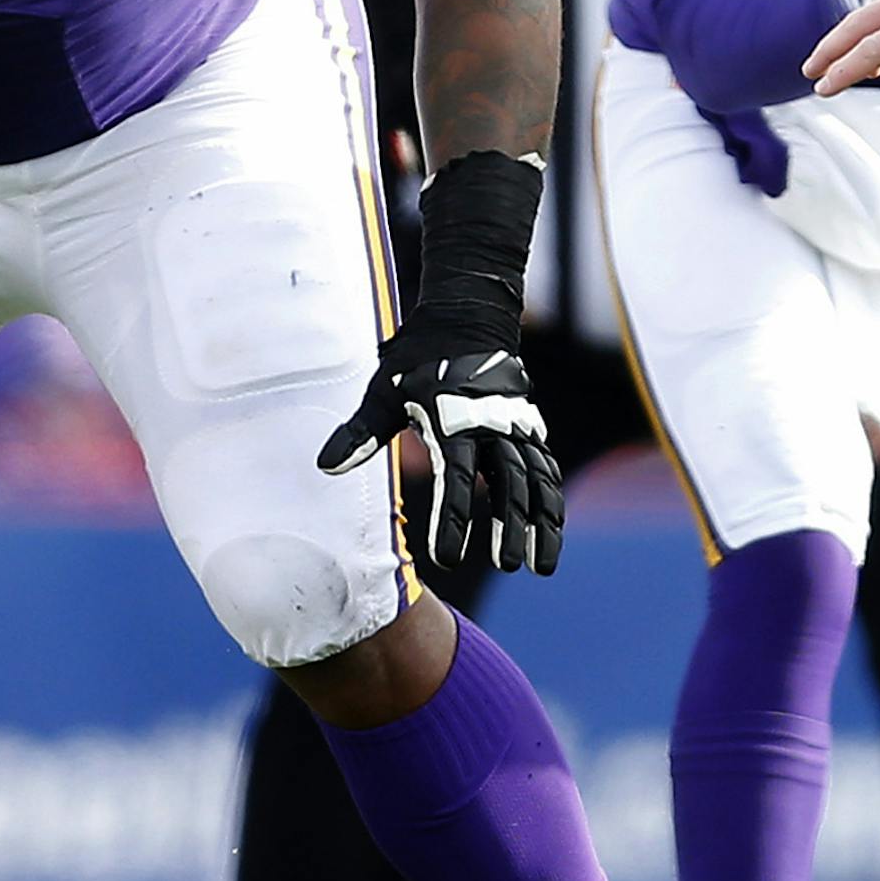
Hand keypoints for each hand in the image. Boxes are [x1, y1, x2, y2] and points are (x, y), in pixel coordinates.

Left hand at [320, 329, 562, 573]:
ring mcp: (516, 426)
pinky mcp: (529, 426)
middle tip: (505, 566)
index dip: (451, 522)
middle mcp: (492, 427)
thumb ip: (362, 432)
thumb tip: (328, 466)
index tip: (447, 559)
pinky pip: (546, 467)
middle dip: (509, 528)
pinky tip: (552, 528)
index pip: (454, 482)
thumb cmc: (420, 357)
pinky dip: (551, 499)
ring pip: (536, 481)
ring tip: (541, 566)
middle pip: (508, 485)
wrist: (468, 315)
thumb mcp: (386, 390)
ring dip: (541, 523)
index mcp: (454, 422)